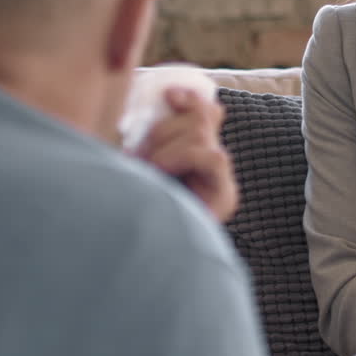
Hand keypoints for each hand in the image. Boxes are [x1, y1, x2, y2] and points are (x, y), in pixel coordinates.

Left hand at [133, 88, 238, 222]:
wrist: (141, 260)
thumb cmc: (131, 212)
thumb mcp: (135, 166)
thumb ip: (147, 142)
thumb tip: (155, 105)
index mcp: (194, 158)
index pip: (208, 113)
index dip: (191, 98)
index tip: (169, 95)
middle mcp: (213, 169)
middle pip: (202, 118)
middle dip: (166, 127)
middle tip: (139, 155)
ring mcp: (222, 183)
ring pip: (202, 134)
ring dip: (167, 144)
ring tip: (146, 169)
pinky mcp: (225, 197)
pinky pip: (213, 157)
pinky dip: (182, 156)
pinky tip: (160, 173)